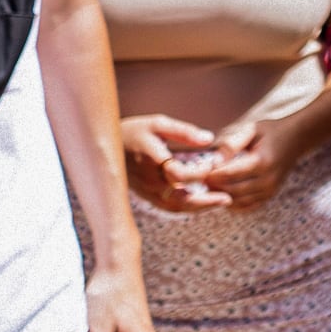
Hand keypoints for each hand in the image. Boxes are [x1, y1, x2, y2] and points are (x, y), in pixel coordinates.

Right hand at [118, 114, 232, 211]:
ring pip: (174, 207)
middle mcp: (149, 180)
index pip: (178, 174)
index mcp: (151, 160)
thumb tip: (208, 138)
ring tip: (220, 202)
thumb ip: (183, 132)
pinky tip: (203, 204)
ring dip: (198, 208)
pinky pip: (167, 207)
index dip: (198, 173)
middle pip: (178, 198)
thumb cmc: (134, 132)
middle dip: (204, 201)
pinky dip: (186, 208)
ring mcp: (146, 191)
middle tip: (227, 199)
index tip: (213, 166)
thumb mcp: (157, 124)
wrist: (104, 148)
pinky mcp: (146, 196)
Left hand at [193, 116, 297, 208]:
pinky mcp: (269, 196)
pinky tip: (225, 192)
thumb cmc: (270, 131)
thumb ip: (231, 144)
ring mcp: (270, 190)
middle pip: (230, 191)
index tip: (200, 168)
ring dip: (220, 195)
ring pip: (236, 202)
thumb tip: (214, 160)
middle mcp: (268, 180)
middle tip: (201, 177)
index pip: (228, 175)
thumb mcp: (251, 130)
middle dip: (213, 186)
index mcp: (262, 162)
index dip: (210, 173)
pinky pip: (245, 207)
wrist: (296, 138)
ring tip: (211, 184)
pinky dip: (232, 203)